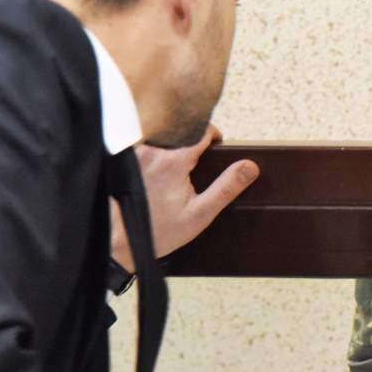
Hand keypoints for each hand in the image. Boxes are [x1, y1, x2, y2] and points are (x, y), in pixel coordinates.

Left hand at [110, 124, 258, 270]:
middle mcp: (152, 152)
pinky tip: (156, 170)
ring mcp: (135, 154)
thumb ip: (226, 187)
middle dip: (193, 139)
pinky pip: (144, 142)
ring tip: (178, 165)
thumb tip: (250, 166)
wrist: (121, 242)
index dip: (213, 136)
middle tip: (197, 159)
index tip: (215, 147)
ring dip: (174, 142)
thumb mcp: (200, 214)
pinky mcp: (124, 160)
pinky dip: (155, 148)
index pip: (201, 130)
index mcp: (173, 161)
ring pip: (162, 133)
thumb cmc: (159, 232)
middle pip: (181, 129)